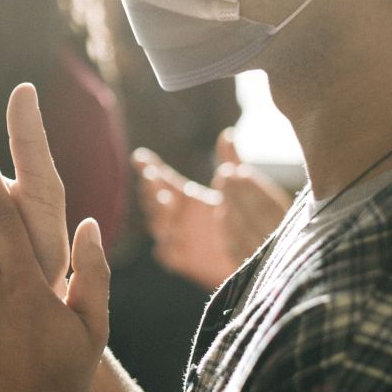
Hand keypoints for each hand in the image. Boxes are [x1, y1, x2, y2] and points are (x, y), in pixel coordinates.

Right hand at [133, 129, 290, 289]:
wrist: (251, 256)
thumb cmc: (243, 219)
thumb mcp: (239, 187)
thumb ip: (231, 160)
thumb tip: (227, 133)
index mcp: (185, 195)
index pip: (160, 178)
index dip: (148, 168)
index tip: (140, 157)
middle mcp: (176, 215)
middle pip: (151, 200)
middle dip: (150, 190)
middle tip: (156, 181)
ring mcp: (175, 237)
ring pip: (155, 224)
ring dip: (158, 215)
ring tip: (167, 205)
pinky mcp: (180, 259)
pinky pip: (164, 252)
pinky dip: (165, 245)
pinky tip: (172, 238)